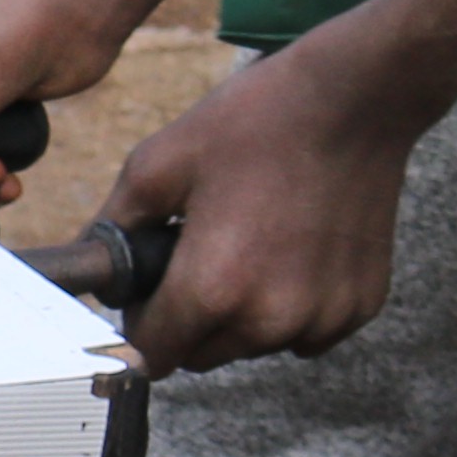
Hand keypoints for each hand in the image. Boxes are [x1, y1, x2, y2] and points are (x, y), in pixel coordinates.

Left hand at [100, 32, 429, 372]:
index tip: (144, 296)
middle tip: (194, 257)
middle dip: (187, 320)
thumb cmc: (252, 125)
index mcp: (212, 289)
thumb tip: (95, 268)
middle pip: (203, 355)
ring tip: (247, 244)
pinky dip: (291, 307)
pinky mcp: (361, 307)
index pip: (153, 354)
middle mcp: (270, 319)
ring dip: (242, 315)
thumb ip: (113, 227)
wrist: (354, 101)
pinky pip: (307, 332)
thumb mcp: (157, 165)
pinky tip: (291, 251)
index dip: (138, 325)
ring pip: (256, 346)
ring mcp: (323, 318)